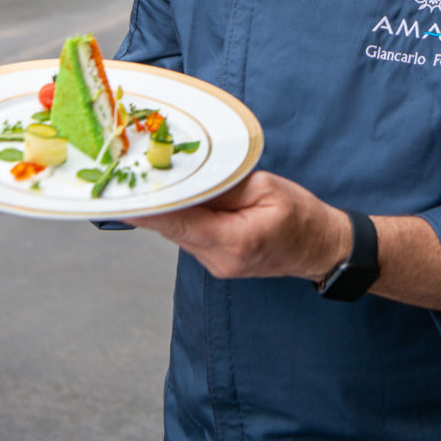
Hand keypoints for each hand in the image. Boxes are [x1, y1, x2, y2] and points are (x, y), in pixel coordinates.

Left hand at [126, 170, 351, 281]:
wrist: (320, 248)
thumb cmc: (300, 216)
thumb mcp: (266, 189)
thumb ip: (224, 187)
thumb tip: (188, 181)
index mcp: (233, 241)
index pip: (179, 224)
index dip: (147, 210)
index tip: (120, 200)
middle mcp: (218, 259)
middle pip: (173, 228)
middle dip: (153, 202)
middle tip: (130, 176)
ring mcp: (215, 264)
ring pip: (178, 231)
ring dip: (167, 208)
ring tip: (150, 180)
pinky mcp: (215, 260)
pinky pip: (190, 234)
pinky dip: (181, 216)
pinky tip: (176, 197)